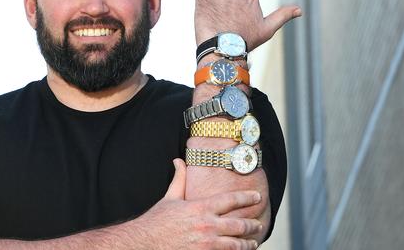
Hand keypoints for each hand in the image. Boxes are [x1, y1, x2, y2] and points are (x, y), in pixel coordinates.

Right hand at [131, 159, 261, 249]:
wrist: (145, 242)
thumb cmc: (156, 221)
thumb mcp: (170, 198)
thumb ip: (179, 179)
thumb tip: (178, 161)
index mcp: (201, 207)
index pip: (231, 200)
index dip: (246, 197)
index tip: (256, 196)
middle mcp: (207, 225)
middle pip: (239, 225)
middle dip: (251, 225)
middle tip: (258, 224)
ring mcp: (206, 243)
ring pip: (236, 244)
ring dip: (247, 243)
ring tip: (252, 243)